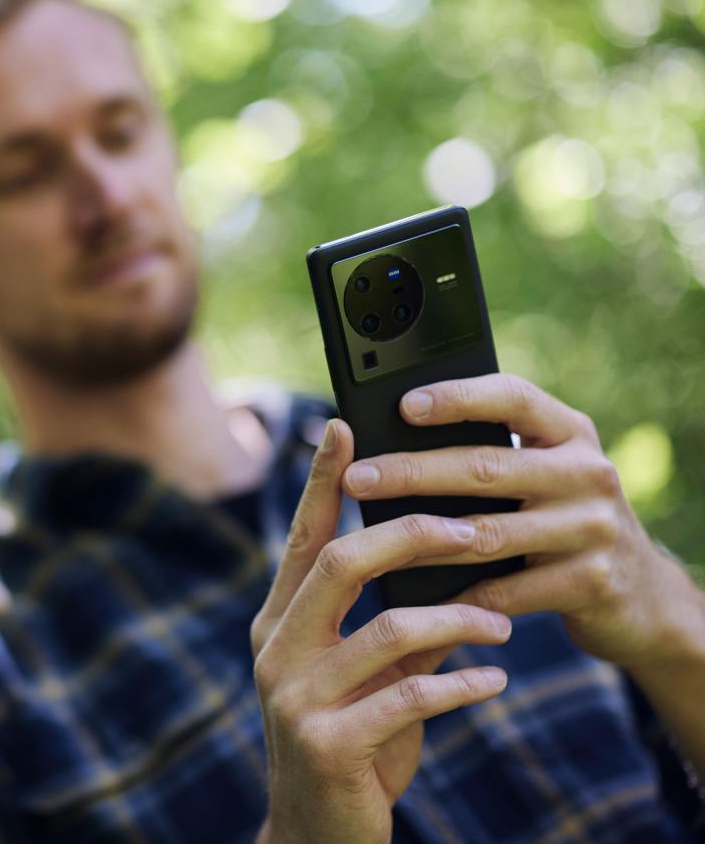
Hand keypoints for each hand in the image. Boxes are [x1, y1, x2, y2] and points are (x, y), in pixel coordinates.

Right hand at [251, 418, 512, 843]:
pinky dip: (460, 685)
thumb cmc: (350, 742)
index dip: (324, 482)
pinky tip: (492, 683)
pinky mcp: (327, 743)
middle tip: (475, 529)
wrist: (317, 833)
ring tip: (503, 623)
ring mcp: (294, 698)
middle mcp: (274, 651)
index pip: (303, 539)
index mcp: (277, 623)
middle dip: (414, 538)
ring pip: (385, 630)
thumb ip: (387, 619)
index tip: (345, 426)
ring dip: (458, 620)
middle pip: (340, 564)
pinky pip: (406, 696)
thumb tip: (443, 557)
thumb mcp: (362, 674)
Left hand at [339, 374, 704, 674]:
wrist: (641, 595)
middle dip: (412, 473)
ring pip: (487, 533)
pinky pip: (504, 590)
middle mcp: (587, 473)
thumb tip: (388, 441)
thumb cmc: (560, 519)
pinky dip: (453, 596)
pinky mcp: (590, 583)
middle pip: (485, 467)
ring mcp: (592, 528)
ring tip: (368, 541)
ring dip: (419, 540)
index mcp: (569, 432)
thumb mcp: (543, 474)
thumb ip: (489, 453)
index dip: (458, 398)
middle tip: (356, 478)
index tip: (404, 403)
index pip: (513, 398)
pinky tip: (411, 599)